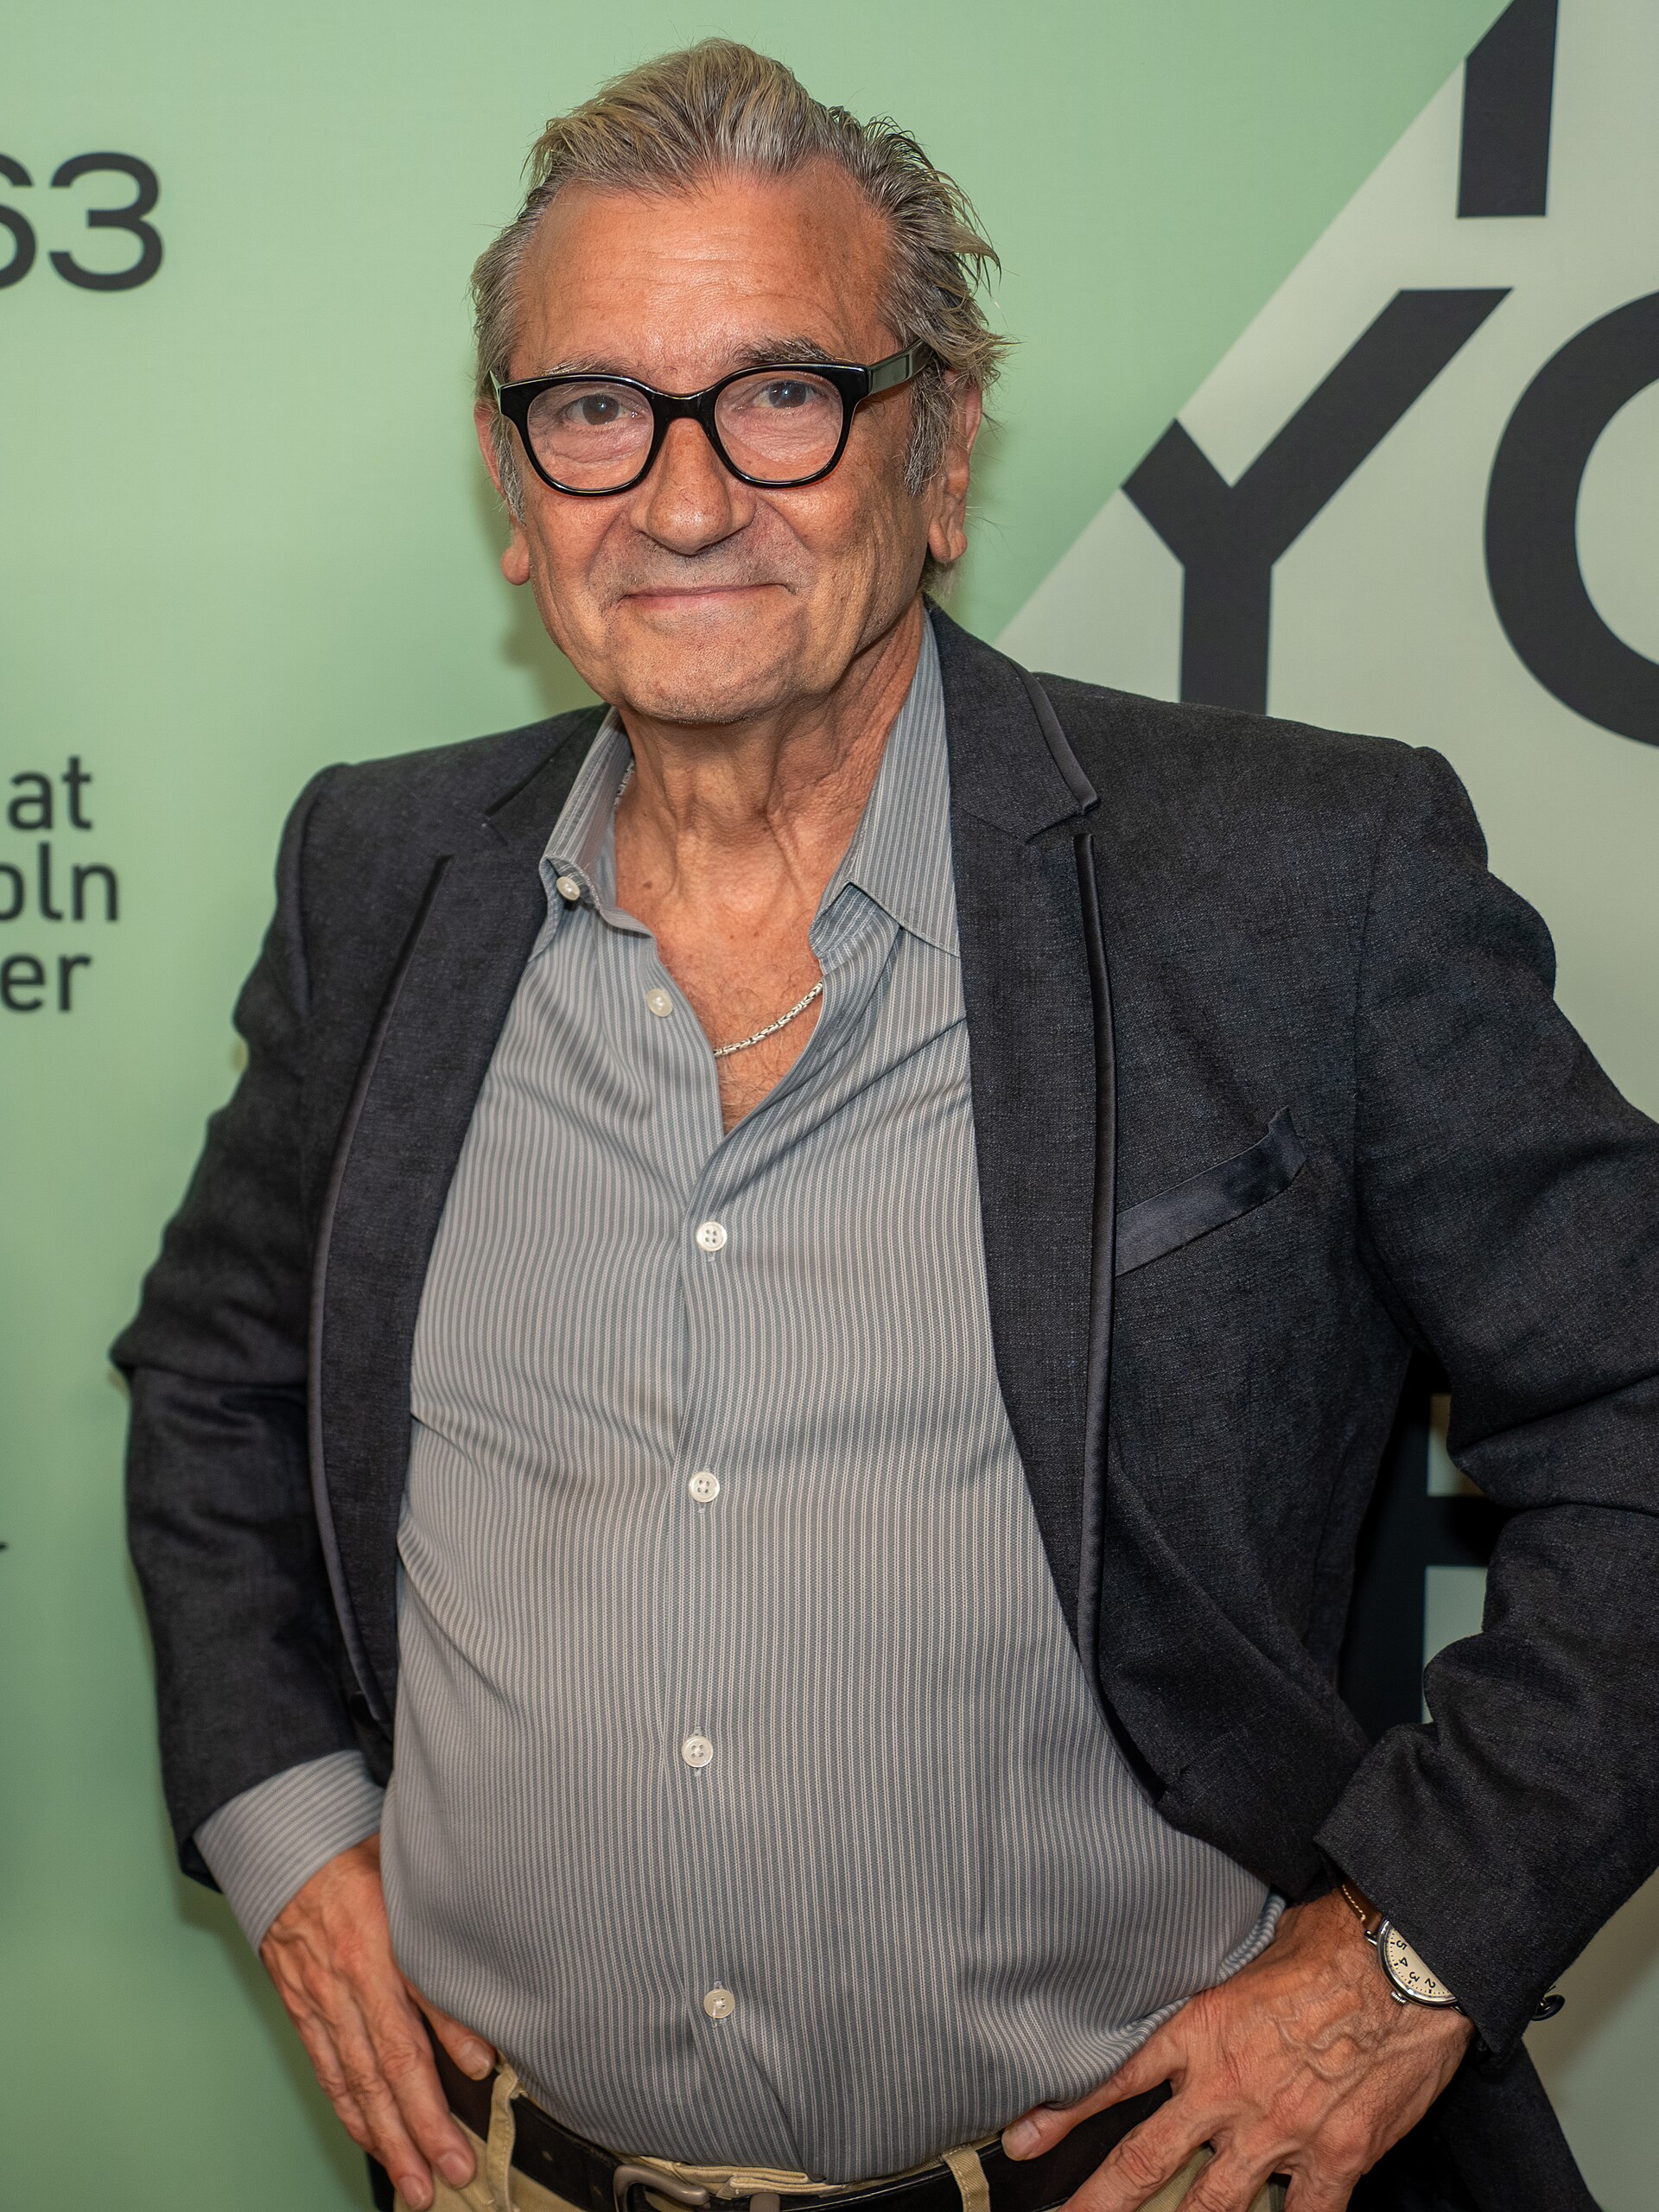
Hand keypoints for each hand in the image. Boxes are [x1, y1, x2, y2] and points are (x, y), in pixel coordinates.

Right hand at [259, 1834, 495, 2210]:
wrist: (287, 1848)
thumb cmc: (360, 1858)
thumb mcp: (411, 1887)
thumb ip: (443, 1955)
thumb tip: (478, 2033)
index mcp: (376, 1948)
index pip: (411, 2029)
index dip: (441, 2075)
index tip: (474, 2106)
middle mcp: (345, 1984)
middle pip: (383, 2072)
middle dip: (418, 2132)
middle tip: (449, 2176)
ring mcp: (319, 2003)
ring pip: (354, 2084)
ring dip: (386, 2139)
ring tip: (414, 2182)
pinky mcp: (303, 2011)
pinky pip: (328, 2072)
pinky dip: (352, 2112)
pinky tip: (373, 2140)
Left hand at [1001, 1891, 1472, 2211]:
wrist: (1405, 1962)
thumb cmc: (1335, 1945)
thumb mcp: (1253, 1957)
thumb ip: (1219, 1997)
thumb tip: (1203, 2011)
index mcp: (1203, 2031)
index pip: (1117, 2080)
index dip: (1065, 2115)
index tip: (1024, 2142)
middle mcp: (1229, 2088)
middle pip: (1144, 2161)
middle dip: (1097, 2201)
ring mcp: (1279, 2131)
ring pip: (1210, 2207)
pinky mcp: (1335, 2159)